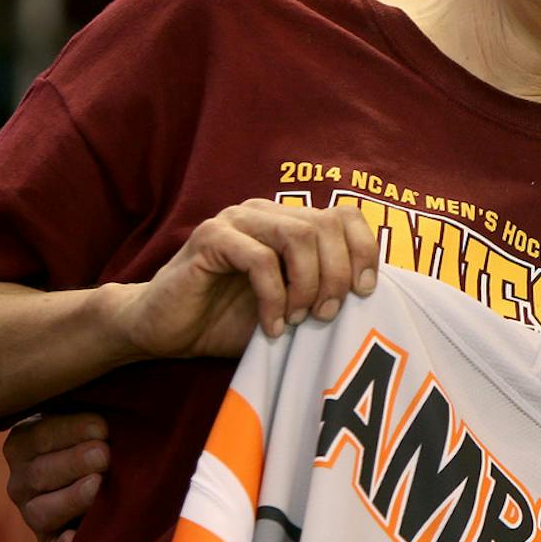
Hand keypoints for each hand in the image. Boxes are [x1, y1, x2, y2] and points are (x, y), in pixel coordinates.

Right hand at [3, 412, 109, 541]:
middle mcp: (21, 481)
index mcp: (24, 442)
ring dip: (71, 499)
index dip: (70, 430)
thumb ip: (90, 408)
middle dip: (74, 463)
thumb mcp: (86, 415)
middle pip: (40, 474)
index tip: (102, 427)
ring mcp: (33, 514)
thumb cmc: (96, 435)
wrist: (102, 472)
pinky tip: (75, 538)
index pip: (40, 435)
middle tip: (103, 454)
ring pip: (43, 512)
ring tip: (98, 485)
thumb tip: (107, 411)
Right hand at [110, 199, 380, 360]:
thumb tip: (376, 298)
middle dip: (337, 275)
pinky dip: (274, 298)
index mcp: (289, 221)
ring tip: (300, 320)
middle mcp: (266, 212)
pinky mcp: (210, 238)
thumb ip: (324, 293)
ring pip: (297, 236)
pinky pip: (260, 259)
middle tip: (325, 316)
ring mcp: (236, 220)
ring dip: (308, 284)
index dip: (364, 251)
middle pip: (326, 226)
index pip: (346, 216)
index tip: (365, 293)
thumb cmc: (229, 320)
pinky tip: (272, 327)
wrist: (164, 330)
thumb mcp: (291, 308)